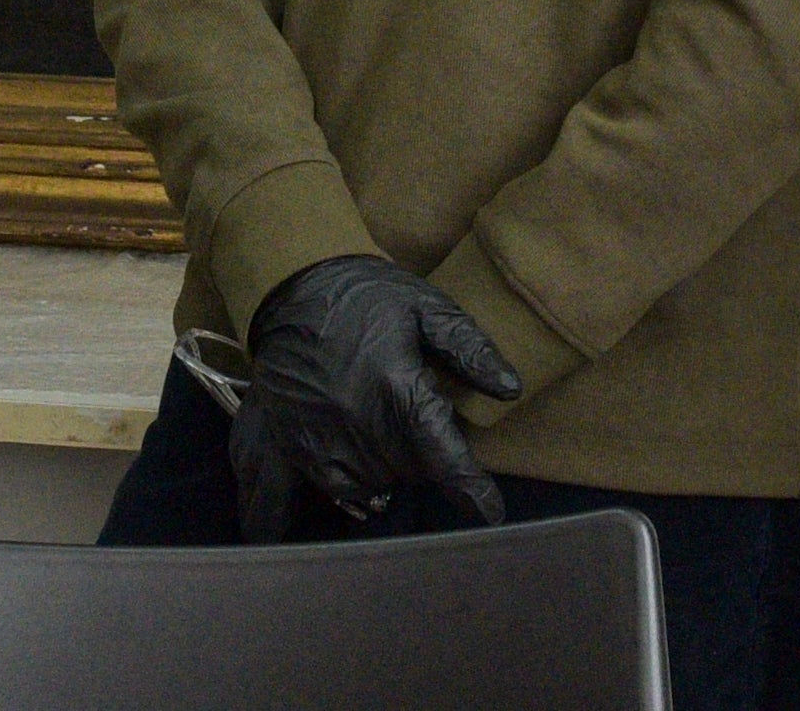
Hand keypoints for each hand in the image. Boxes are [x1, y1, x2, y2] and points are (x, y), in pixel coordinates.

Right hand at [226, 255, 521, 538]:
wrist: (289, 287)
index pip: (447, 462)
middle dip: (427, 458)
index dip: (474, 492)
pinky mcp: (295, 444)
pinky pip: (336, 488)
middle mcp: (362, 424)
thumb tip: (510, 389)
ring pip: (377, 485)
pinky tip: (360, 460)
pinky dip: (355, 482)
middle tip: (418, 421)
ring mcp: (325, 439)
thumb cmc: (365, 296)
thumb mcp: (425, 307)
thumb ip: (469, 348)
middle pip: (414, 474)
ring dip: (391, 469)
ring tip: (387, 432)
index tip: (490, 511)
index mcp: (399, 390)